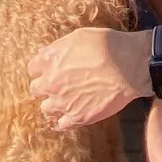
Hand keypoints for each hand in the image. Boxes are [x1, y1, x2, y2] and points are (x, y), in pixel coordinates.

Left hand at [28, 28, 152, 130]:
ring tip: (66, 101)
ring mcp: (62, 102)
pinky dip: (64, 121)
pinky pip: (61, 125)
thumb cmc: (107, 46)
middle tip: (57, 86)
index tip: (49, 70)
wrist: (128, 66)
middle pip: (35, 90)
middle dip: (44, 87)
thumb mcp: (79, 36)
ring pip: (46, 109)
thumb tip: (44, 54)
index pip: (32, 69)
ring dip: (53, 105)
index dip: (42, 69)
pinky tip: (71, 116)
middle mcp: (51, 82)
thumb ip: (58, 47)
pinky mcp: (77, 117)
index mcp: (49, 60)